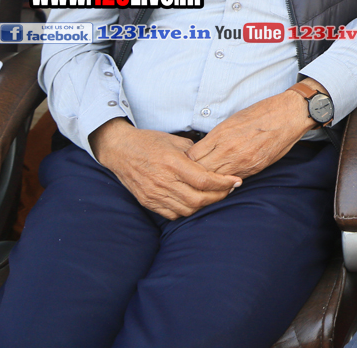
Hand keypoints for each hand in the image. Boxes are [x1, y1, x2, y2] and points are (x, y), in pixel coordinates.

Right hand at [91, 118, 241, 219]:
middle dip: (219, 196)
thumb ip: (196, 154)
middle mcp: (164, 181)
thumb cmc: (150, 142)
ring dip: (205, 205)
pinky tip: (194, 202)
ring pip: (187, 209)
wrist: (120, 150)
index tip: (236, 181)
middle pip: (199, 199)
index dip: (224, 183)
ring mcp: (154, 194)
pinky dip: (187, 210)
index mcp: (173, 163)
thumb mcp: (177, 141)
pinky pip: (172, 214)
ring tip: (214, 196)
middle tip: (229, 189)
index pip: (205, 180)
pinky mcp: (148, 202)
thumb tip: (216, 161)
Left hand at [187, 86, 315, 178]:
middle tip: (193, 176)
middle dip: (195, 175)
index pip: (191, 157)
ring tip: (207, 181)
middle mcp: (228, 150)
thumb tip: (203, 150)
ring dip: (210, 181)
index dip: (187, 162)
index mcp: (220, 135)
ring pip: (214, 180)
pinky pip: (232, 181)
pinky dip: (225, 182)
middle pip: (199, 172)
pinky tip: (224, 180)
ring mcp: (241, 162)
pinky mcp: (253, 169)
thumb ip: (216, 137)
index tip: (187, 163)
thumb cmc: (260, 114)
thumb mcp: (232, 121)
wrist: (288, 115)